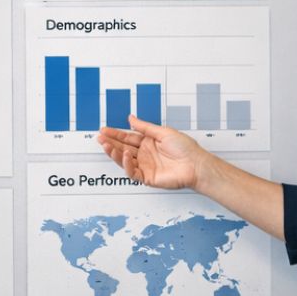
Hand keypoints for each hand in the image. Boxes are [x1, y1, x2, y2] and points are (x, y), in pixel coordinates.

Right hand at [95, 116, 209, 190]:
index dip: (115, 134)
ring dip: (115, 153)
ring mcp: (146, 166)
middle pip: (123, 147)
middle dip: (111, 143)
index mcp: (148, 142)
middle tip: (100, 138)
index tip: (104, 130)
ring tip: (107, 146)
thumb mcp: (163, 132)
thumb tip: (131, 118)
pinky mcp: (147, 177)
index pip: (128, 137)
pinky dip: (127, 164)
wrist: (195, 165)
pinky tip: (125, 155)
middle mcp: (145, 154)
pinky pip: (132, 171)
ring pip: (125, 160)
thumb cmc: (185, 148)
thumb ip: (144, 127)